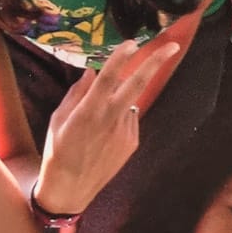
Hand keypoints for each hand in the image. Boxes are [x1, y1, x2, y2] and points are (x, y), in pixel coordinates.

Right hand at [34, 39, 181, 214]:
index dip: (121, 59)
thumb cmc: (58, 151)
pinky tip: (103, 135)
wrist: (70, 189)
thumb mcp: (59, 119)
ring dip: (120, 100)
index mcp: (88, 111)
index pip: (108, 78)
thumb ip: (77, 94)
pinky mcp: (132, 143)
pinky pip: (130, 120)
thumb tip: (91, 73)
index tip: (132, 43)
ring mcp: (125, 133)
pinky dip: (120, 117)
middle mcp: (110, 119)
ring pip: (129, 103)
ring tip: (96, 124)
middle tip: (173, 46)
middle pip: (136, 85)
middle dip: (156, 63)